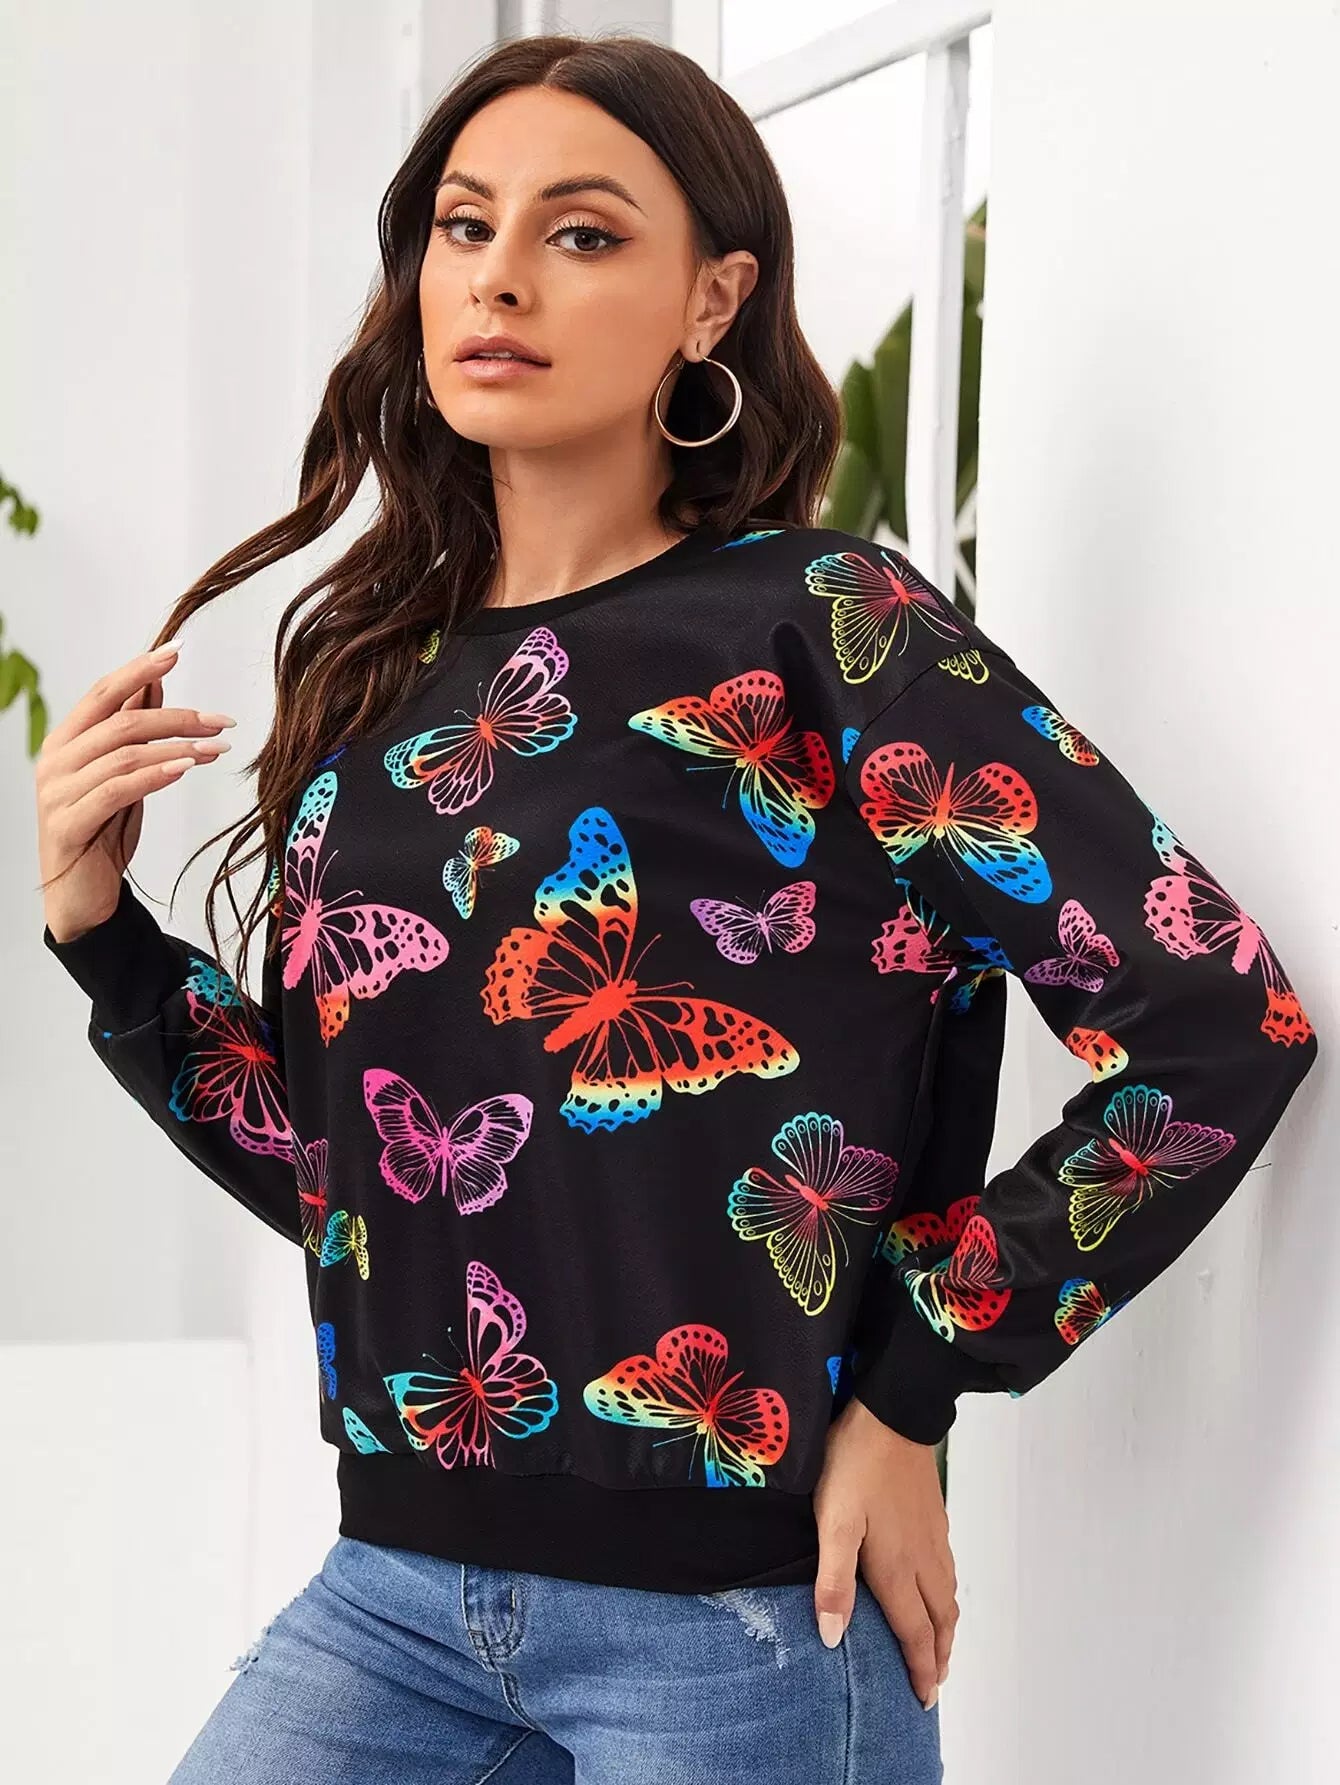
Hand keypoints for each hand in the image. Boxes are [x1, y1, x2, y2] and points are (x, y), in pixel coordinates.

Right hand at [35, 640, 235, 941]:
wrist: (82, 895)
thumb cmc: (103, 830)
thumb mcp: (122, 774)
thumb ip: (131, 731)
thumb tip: (154, 683)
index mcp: (65, 740)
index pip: (104, 692)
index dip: (140, 669)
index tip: (177, 651)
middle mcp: (56, 760)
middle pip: (120, 721)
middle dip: (177, 716)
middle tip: (222, 720)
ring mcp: (57, 792)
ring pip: (123, 753)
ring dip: (176, 747)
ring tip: (215, 748)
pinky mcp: (68, 824)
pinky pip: (116, 790)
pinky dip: (154, 775)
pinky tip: (184, 768)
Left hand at [811, 1391, 955, 1708]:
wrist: (894, 1413)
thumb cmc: (855, 1466)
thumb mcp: (833, 1522)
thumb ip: (834, 1580)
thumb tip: (833, 1637)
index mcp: (897, 1568)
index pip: (914, 1631)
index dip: (920, 1668)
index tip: (923, 1699)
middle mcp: (923, 1559)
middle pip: (939, 1620)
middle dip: (938, 1656)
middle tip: (933, 1685)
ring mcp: (933, 1537)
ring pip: (947, 1596)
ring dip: (946, 1629)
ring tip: (940, 1648)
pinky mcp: (935, 1516)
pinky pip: (947, 1572)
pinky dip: (946, 1597)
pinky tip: (937, 1589)